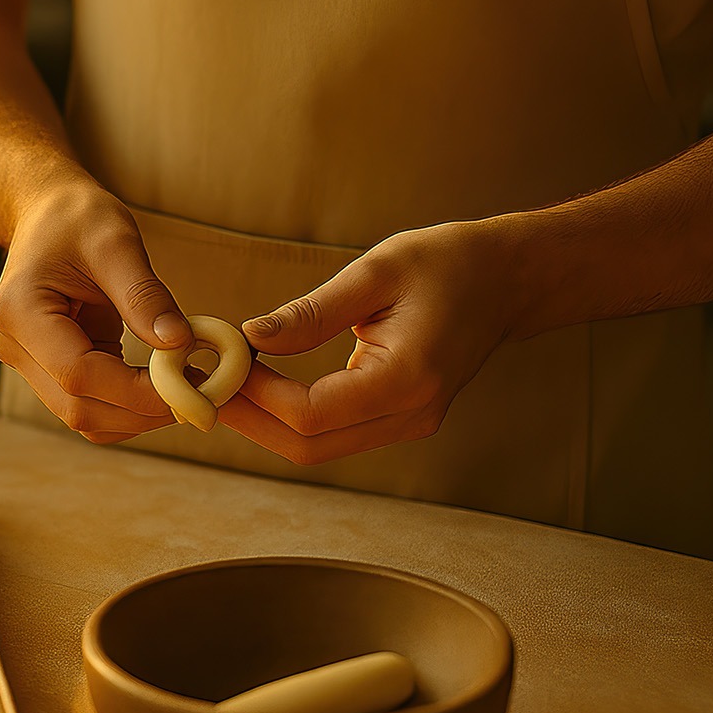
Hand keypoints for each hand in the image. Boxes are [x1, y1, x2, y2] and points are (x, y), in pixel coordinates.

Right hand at [0, 182, 190, 442]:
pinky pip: (89, 406)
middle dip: (143, 409)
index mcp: (20, 310)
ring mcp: (27, 362)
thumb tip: (179, 343)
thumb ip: (144, 295)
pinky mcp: (48, 370)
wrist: (48, 215)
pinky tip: (163, 385)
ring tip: (186, 387)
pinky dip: (128, 407)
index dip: (136, 390)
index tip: (190, 384)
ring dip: (138, 415)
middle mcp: (14, 345)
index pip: (78, 373)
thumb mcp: (116, 241)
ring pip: (84, 418)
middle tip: (201, 392)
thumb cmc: (77, 218)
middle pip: (78, 407)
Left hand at [222, 220, 520, 463]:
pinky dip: (290, 417)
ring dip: (265, 422)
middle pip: (309, 447)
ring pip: (317, 449)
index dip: (258, 396)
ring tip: (223, 381)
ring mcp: (407, 425)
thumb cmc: (446, 263)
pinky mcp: (398, 420)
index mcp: (408, 379)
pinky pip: (333, 435)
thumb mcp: (378, 270)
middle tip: (204, 383)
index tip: (220, 363)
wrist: (507, 281)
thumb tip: (250, 337)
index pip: (313, 414)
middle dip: (250, 419)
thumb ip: (313, 312)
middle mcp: (410, 415)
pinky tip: (259, 384)